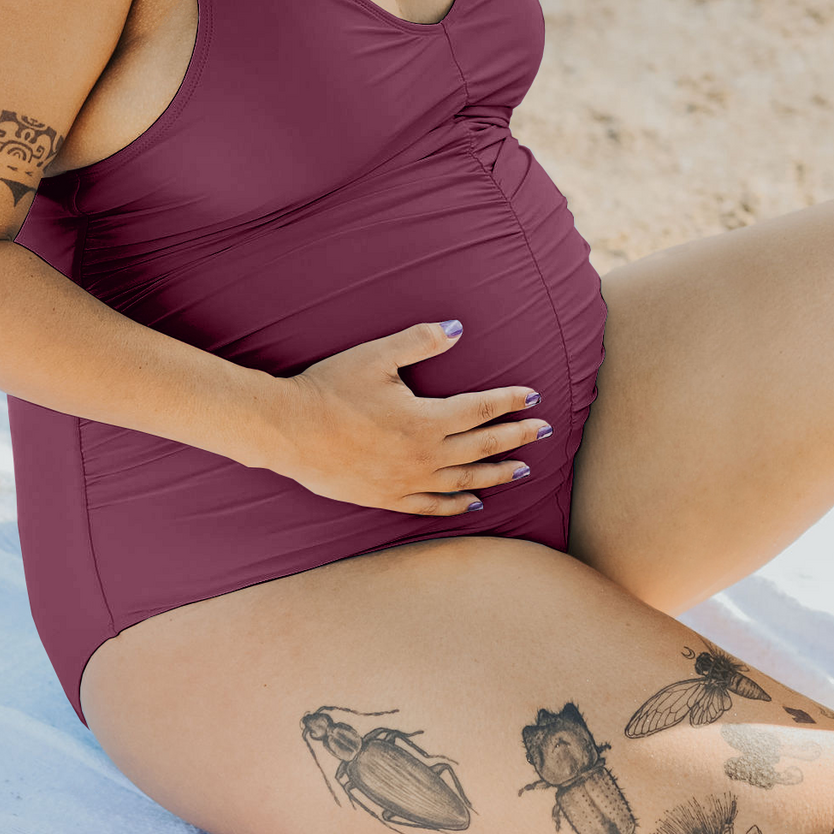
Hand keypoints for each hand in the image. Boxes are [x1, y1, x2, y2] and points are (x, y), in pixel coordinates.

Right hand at [271, 320, 550, 515]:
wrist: (289, 431)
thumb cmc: (330, 388)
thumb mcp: (376, 357)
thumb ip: (420, 342)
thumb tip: (457, 328)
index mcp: (425, 419)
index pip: (480, 409)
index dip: (509, 401)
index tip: (533, 396)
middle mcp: (424, 455)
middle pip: (482, 447)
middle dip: (516, 437)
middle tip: (544, 432)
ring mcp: (406, 481)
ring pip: (464, 481)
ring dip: (496, 474)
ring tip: (521, 469)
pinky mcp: (387, 497)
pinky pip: (431, 505)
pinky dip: (457, 505)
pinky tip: (474, 503)